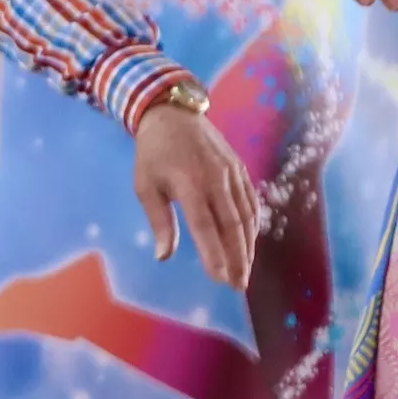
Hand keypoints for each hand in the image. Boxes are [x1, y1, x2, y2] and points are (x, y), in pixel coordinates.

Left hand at [132, 95, 259, 289]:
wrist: (172, 113)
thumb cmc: (153, 154)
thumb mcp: (145, 186)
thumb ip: (159, 221)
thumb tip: (163, 256)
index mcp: (189, 185)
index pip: (205, 227)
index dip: (214, 254)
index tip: (220, 279)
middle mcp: (215, 180)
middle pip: (231, 226)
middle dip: (237, 258)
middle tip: (238, 285)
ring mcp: (231, 174)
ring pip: (245, 216)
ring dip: (247, 246)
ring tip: (245, 271)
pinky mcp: (239, 169)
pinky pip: (250, 201)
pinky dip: (252, 224)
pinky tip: (250, 242)